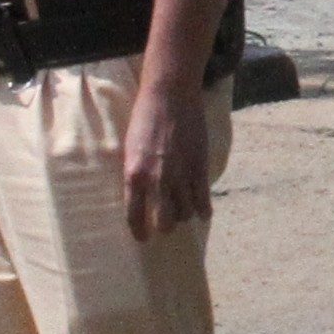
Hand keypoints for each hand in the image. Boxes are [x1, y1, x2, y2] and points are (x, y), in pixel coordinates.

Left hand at [120, 72, 213, 241]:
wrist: (170, 95)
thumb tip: (139, 197)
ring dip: (184, 215)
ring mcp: (181, 175)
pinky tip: (203, 212)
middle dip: (165, 227)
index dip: (139, 232)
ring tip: (182, 210)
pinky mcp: (200, 168)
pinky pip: (203, 200)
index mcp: (134, 175)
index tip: (142, 238)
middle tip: (165, 224)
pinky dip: (203, 210)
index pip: (134, 217)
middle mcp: (157, 180)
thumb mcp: (130, 149)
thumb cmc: (144, 118)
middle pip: (165, 223)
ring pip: (186, 214)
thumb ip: (135, 174)